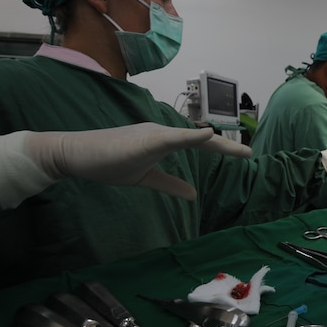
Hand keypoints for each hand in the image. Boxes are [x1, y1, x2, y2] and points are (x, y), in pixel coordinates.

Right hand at [31, 123, 249, 197]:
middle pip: (201, 140)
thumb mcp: (145, 178)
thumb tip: (194, 194)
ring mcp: (153, 134)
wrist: (76, 156)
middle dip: (226, 147)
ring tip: (239, 150)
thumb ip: (170, 184)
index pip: (198, 145)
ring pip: (190, 137)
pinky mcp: (143, 140)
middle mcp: (161, 132)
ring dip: (216, 143)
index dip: (222, 150)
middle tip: (250, 154)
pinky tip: (208, 136)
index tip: (244, 155)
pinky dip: (191, 137)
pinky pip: (172, 138)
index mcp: (162, 141)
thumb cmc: (107, 163)